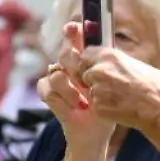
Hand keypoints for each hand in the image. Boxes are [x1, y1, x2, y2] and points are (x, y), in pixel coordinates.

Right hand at [37, 23, 113, 145]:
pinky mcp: (49, 95)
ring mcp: (58, 81)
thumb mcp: (112, 86)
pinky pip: (46, 89)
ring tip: (83, 103)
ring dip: (70, 90)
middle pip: (64, 54)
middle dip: (74, 66)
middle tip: (86, 82)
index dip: (72, 31)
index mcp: (85, 61)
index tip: (72, 28)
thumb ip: (106, 66)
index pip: (76, 38)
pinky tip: (75, 108)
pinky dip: (62, 100)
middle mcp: (70, 68)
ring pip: (56, 74)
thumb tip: (104, 49)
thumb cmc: (108, 108)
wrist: (97, 132)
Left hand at [78, 41, 159, 134]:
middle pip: (85, 73)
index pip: (86, 54)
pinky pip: (96, 106)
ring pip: (91, 91)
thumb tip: (121, 65)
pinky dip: (105, 108)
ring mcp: (97, 89)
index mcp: (110, 56)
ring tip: (120, 99)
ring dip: (101, 95)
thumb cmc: (159, 86)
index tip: (96, 67)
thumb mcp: (140, 65)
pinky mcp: (99, 107)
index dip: (90, 62)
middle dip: (94, 80)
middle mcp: (100, 70)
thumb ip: (122, 64)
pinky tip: (120, 108)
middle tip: (110, 87)